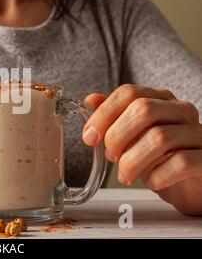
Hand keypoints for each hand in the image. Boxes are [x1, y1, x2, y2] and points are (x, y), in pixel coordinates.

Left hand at [83, 84, 201, 214]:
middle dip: (117, 136)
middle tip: (110, 156)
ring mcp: (198, 133)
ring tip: (126, 175)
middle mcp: (181, 111)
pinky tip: (151, 181)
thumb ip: (113, 117)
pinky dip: (157, 175)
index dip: (103, 114)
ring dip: (132, 161)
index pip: (129, 93)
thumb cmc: (160, 158)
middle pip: (143, 110)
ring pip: (159, 138)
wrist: (192, 185)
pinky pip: (180, 162)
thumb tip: (90, 101)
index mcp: (160, 100)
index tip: (89, 137)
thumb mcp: (131, 137)